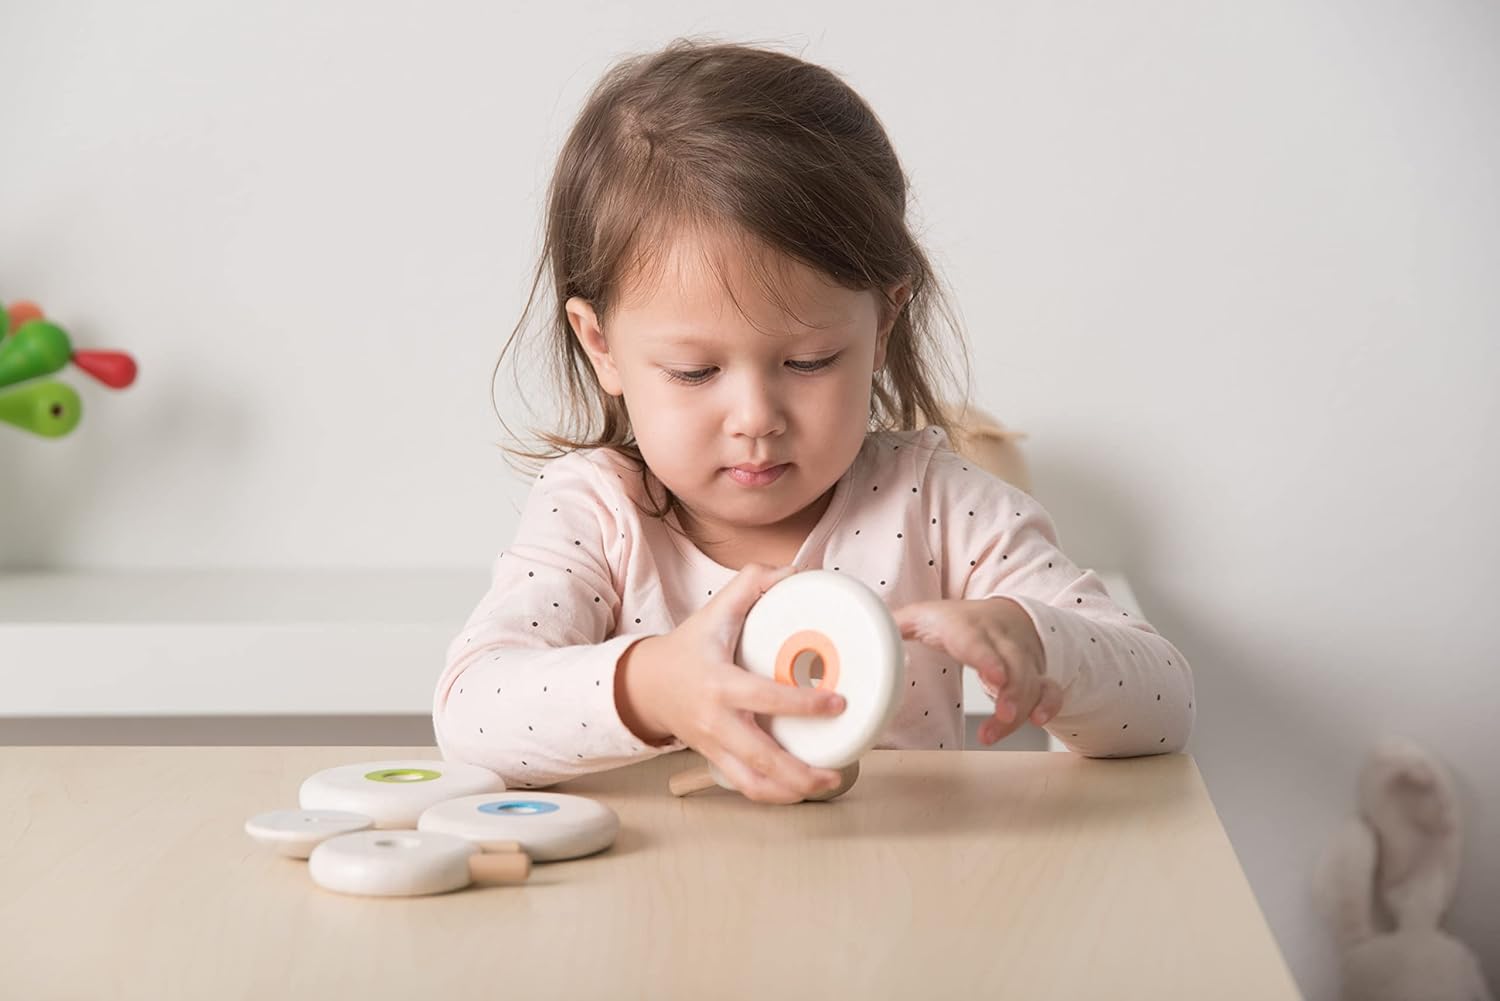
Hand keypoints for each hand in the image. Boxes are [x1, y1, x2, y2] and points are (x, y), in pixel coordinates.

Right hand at [616, 563, 847, 803]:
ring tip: (827, 783)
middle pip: (760, 758)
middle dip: (800, 771)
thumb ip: (751, 584)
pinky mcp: (715, 761)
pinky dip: (775, 794)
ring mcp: (715, 747)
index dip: (802, 704)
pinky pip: (745, 787)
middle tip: (839, 769)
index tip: (837, 703)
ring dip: (791, 792)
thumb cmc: (687, 649)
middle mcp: (716, 722)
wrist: (645, 685)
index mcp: (719, 684)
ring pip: (753, 784)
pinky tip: (802, 789)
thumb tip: (792, 571)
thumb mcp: (714, 611)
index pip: (763, 698)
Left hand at [891, 597, 1062, 745]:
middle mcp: (999, 642)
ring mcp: (1021, 659)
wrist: (1005, 613)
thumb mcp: (922, 616)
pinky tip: (1039, 720)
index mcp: (968, 628)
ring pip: (1032, 683)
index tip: (994, 679)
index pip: (979, 642)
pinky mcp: (1036, 674)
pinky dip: (1049, 705)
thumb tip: (861, 635)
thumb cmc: (958, 620)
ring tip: (994, 732)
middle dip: (1014, 693)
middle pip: (1014, 666)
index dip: (988, 659)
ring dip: (1021, 709)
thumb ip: (893, 626)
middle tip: (1003, 716)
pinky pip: (1051, 689)